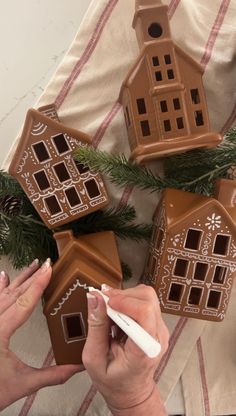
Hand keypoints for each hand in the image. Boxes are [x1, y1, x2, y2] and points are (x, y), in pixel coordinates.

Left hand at [0, 259, 81, 410]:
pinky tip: (3, 277)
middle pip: (14, 295)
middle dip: (32, 277)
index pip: (23, 303)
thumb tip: (77, 367)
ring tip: (32, 265)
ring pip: (3, 295)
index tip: (49, 269)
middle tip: (47, 263)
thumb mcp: (23, 383)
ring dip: (19, 280)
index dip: (38, 285)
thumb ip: (52, 375)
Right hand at [82, 284, 168, 414]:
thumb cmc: (113, 381)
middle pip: (147, 298)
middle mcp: (157, 337)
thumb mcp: (94, 359)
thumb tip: (95, 297)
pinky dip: (127, 302)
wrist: (131, 391)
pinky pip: (144, 302)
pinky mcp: (157, 323)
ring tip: (109, 310)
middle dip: (122, 296)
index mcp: (144, 350)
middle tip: (103, 303)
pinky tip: (116, 315)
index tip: (106, 301)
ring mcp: (160, 329)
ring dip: (124, 297)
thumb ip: (96, 327)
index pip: (145, 313)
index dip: (125, 302)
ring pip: (146, 296)